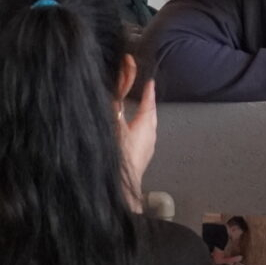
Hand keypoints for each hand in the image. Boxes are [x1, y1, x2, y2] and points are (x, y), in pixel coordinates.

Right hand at [118, 80, 159, 194]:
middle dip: (148, 103)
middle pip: (151, 114)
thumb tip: (113, 95)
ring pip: (148, 126)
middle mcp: (151, 134)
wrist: (124, 184)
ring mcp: (149, 147)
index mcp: (145, 124)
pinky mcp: (144, 156)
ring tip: (138, 110)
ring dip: (144, 117)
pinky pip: (144, 137)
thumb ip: (113, 110)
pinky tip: (133, 131)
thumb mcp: (114, 128)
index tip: (150, 81)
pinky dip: (140, 129)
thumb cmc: (120, 156)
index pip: (148, 103)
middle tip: (146, 93)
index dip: (148, 91)